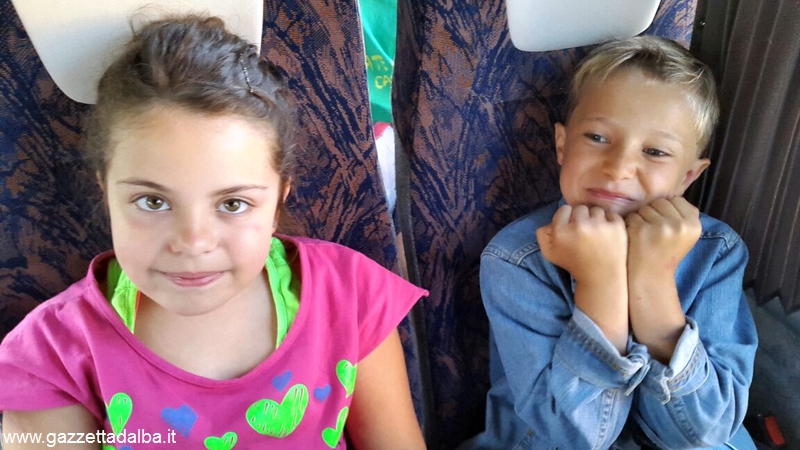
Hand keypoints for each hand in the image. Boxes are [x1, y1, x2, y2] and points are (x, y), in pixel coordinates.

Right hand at [537, 204, 627, 283]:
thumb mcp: (549, 253)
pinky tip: (607, 235)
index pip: (564, 209)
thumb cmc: (574, 264)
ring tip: (597, 234)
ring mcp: (600, 226)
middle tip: (584, 233)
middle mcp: (579, 226)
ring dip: (596, 220)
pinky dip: (610, 223)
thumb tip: (549, 221)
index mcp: (560, 232)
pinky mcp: (617, 227)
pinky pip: (612, 215)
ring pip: (596, 210)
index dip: (567, 218)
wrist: (601, 278)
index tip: (571, 229)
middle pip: (580, 208)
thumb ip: (542, 234)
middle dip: (582, 218)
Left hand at [625, 197, 698, 361]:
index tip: (665, 227)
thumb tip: (674, 194)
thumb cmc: (665, 254)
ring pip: (645, 208)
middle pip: (660, 202)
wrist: (650, 278)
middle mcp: (680, 225)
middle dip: (653, 213)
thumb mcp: (685, 235)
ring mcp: (661, 227)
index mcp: (694, 224)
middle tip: (653, 233)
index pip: (676, 200)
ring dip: (641, 218)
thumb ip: (683, 215)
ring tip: (645, 236)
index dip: (666, 211)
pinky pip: (633, 216)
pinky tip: (635, 239)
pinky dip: (630, 225)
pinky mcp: (642, 230)